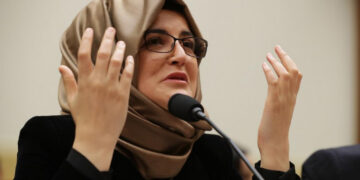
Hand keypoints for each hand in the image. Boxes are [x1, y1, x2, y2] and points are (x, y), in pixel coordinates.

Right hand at [59, 27, 133, 170]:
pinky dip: (129, 65)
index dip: (86, 40)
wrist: (96, 136)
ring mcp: (111, 88)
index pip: (83, 55)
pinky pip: (127, 75)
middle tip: (111, 30)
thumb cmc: (83, 118)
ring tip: (121, 42)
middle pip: (102, 54)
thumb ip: (69, 81)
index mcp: (84, 82)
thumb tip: (61, 67)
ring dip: (119, 49)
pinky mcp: (123, 95)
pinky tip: (129, 58)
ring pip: (116, 62)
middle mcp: (98, 82)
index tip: (90, 30)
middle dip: (107, 39)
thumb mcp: (72, 99)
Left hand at [258, 45, 301, 170]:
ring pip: (285, 74)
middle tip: (276, 47)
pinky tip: (264, 65)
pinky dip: (269, 71)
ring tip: (268, 54)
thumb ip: (278, 103)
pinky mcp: (274, 102)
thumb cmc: (274, 131)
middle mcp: (290, 97)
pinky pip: (274, 82)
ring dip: (276, 62)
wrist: (275, 143)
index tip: (283, 54)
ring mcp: (283, 99)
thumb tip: (273, 100)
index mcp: (292, 99)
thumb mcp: (278, 113)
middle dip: (285, 57)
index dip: (290, 63)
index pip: (297, 76)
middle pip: (293, 71)